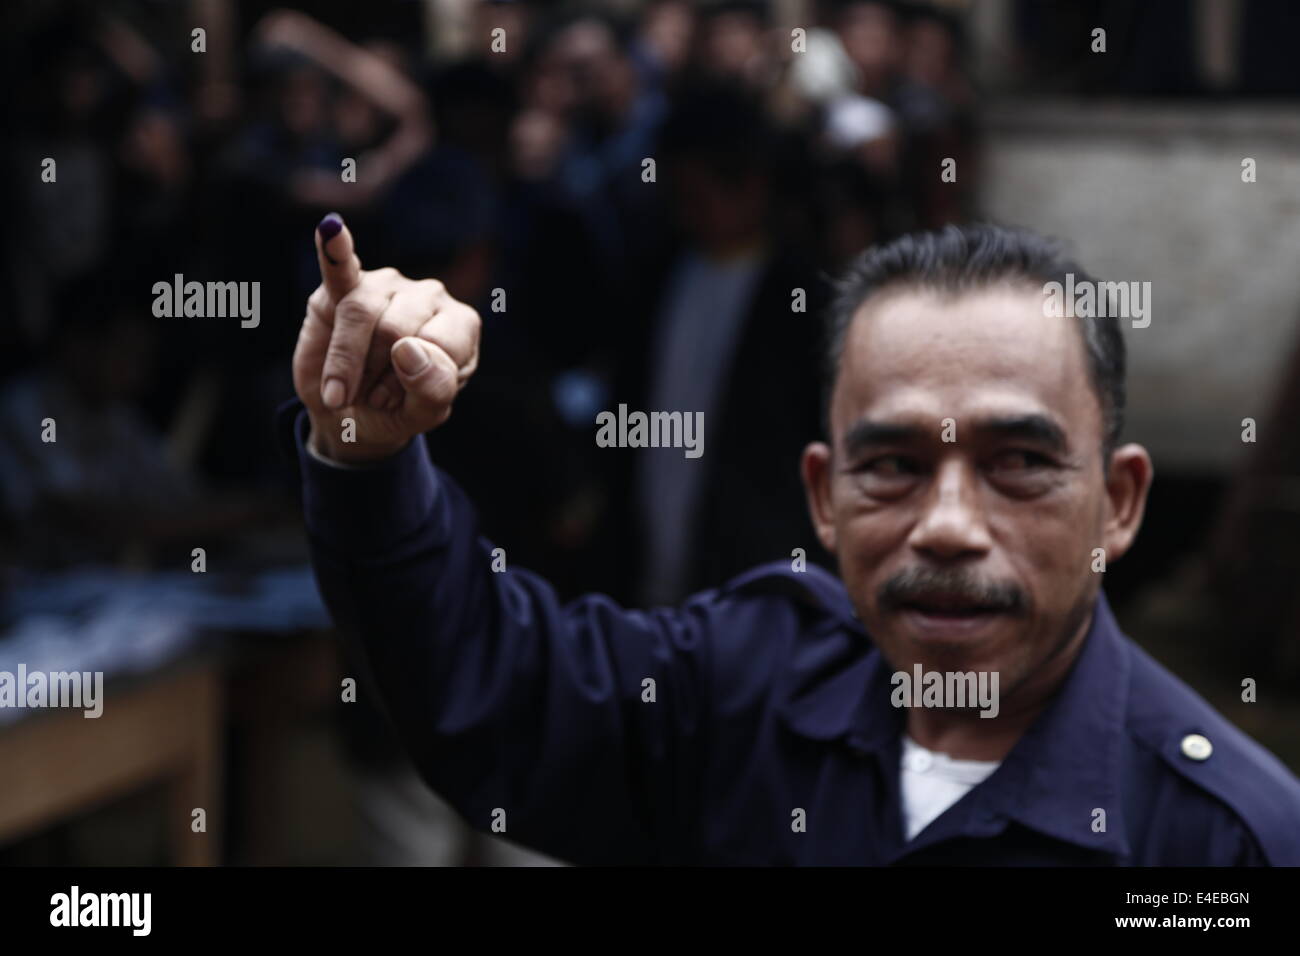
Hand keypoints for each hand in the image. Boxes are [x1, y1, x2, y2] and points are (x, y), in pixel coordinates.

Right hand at [292, 213, 480, 463]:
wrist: (352, 418)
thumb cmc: (398, 411)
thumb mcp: (425, 414)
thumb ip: (432, 387)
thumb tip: (407, 349)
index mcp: (460, 324)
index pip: (437, 346)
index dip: (409, 382)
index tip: (398, 404)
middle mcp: (428, 295)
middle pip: (395, 329)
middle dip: (375, 374)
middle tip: (370, 397)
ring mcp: (386, 285)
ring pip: (360, 312)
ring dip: (346, 362)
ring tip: (343, 390)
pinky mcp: (342, 286)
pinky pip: (339, 266)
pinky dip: (334, 250)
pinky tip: (332, 229)